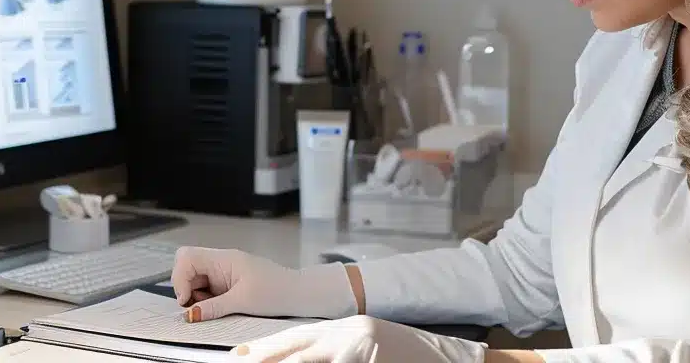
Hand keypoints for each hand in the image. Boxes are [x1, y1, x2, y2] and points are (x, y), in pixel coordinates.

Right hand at [170, 247, 356, 321]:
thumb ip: (213, 307)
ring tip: (215, 309)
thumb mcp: (242, 302)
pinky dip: (207, 301)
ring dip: (197, 297)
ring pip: (196, 281)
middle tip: (197, 307)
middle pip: (187, 267)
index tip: (187, 300)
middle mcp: (221, 262)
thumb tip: (189, 314)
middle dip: (186, 288)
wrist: (300, 294)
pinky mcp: (228, 284)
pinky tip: (221, 308)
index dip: (180, 278)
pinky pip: (208, 290)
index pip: (186, 257)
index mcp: (224, 259)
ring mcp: (224, 273)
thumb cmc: (278, 291)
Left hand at [234, 316, 487, 362]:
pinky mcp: (369, 361)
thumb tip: (296, 357)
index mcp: (344, 329)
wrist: (449, 359)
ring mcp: (360, 350)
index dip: (265, 349)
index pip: (295, 338)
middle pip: (297, 352)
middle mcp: (349, 336)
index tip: (239, 357)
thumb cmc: (404, 356)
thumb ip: (332, 353)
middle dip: (267, 361)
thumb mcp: (361, 349)